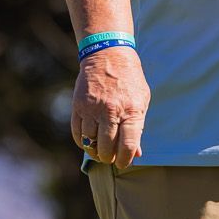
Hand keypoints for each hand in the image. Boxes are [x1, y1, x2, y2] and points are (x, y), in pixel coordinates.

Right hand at [70, 47, 150, 169]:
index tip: (123, 163)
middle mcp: (110, 111)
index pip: (128, 144)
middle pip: (106, 146)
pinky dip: (82, 141)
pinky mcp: (78, 106)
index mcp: (131, 110)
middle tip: (110, 158)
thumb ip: (138, 127)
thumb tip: (136, 153)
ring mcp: (92, 108)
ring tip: (99, 152)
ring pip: (90, 141)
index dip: (125, 159)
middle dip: (108, 157)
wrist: (108, 55)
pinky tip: (88, 142)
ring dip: (94, 151)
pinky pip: (77, 132)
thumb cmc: (129, 80)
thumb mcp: (142, 101)